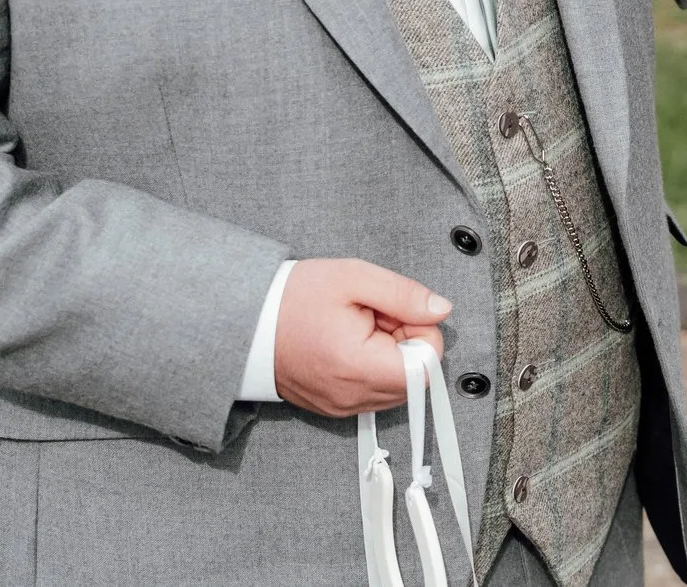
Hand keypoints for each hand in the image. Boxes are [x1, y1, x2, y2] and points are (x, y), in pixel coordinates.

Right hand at [273, 258, 451, 417]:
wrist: (245, 322)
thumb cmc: (294, 298)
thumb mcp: (354, 278)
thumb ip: (404, 295)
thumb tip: (441, 309)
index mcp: (359, 367)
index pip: (427, 364)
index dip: (420, 330)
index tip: (393, 312)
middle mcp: (352, 397)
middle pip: (414, 376)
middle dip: (404, 341)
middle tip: (372, 316)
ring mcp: (342, 406)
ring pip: (395, 385)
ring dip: (388, 355)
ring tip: (357, 329)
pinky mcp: (334, 407)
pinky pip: (373, 392)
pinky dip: (371, 368)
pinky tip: (348, 344)